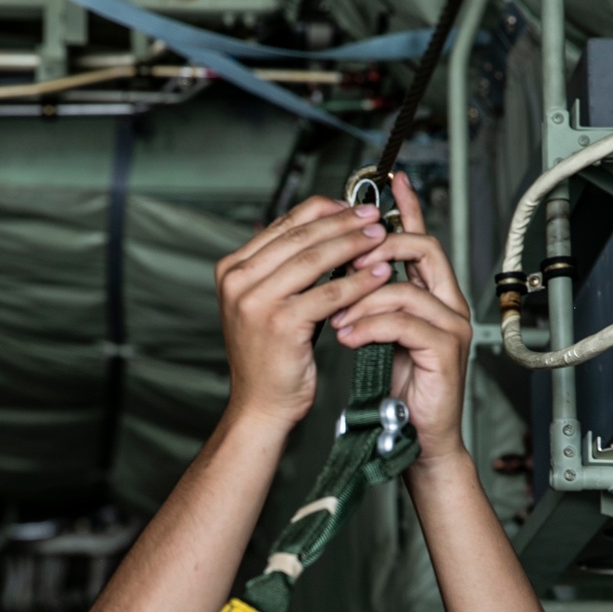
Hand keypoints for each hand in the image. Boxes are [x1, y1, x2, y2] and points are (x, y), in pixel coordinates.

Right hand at [215, 195, 411, 429]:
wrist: (260, 405)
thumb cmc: (269, 357)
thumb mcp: (265, 303)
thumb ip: (281, 268)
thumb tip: (320, 227)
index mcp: (232, 269)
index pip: (282, 224)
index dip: (322, 210)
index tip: (352, 206)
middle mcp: (238, 281)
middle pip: (299, 236)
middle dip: (342, 222)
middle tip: (373, 216)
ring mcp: (256, 302)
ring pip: (314, 260)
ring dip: (352, 245)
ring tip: (380, 239)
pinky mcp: (281, 323)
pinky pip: (328, 293)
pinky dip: (357, 282)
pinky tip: (378, 275)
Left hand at [328, 172, 472, 465]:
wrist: (417, 436)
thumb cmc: (400, 390)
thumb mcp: (380, 335)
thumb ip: (371, 303)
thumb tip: (339, 273)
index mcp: (433, 294)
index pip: (421, 239)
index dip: (407, 208)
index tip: (387, 182)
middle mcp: (448, 303)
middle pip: (422, 249)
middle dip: (380, 248)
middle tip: (345, 259)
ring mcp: (451, 325)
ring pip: (405, 288)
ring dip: (362, 299)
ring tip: (335, 319)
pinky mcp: (445, 350)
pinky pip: (404, 323)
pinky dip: (369, 327)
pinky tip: (347, 338)